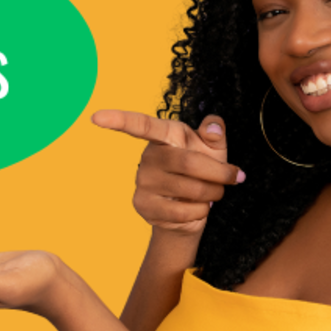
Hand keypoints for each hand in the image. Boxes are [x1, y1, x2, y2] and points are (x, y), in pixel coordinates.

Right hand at [91, 110, 243, 235]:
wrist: (191, 212)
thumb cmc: (202, 173)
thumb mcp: (213, 150)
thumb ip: (215, 134)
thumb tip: (213, 128)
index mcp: (163, 136)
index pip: (141, 125)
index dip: (118, 120)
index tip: (96, 118)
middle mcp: (148, 156)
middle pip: (188, 162)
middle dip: (218, 173)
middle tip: (234, 178)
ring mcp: (143, 182)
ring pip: (190, 188)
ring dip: (212, 193)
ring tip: (213, 194)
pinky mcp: (143, 205)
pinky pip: (182, 210)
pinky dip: (200, 211)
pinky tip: (197, 208)